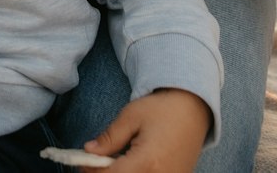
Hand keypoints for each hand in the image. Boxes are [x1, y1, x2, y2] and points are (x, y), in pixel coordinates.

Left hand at [85, 88, 210, 171]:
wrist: (193, 109)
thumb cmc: (161, 109)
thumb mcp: (131, 116)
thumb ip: (110, 137)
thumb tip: (89, 151)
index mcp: (147, 161)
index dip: (93, 171)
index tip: (83, 163)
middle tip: (98, 162)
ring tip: (116, 161)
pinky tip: (132, 164)